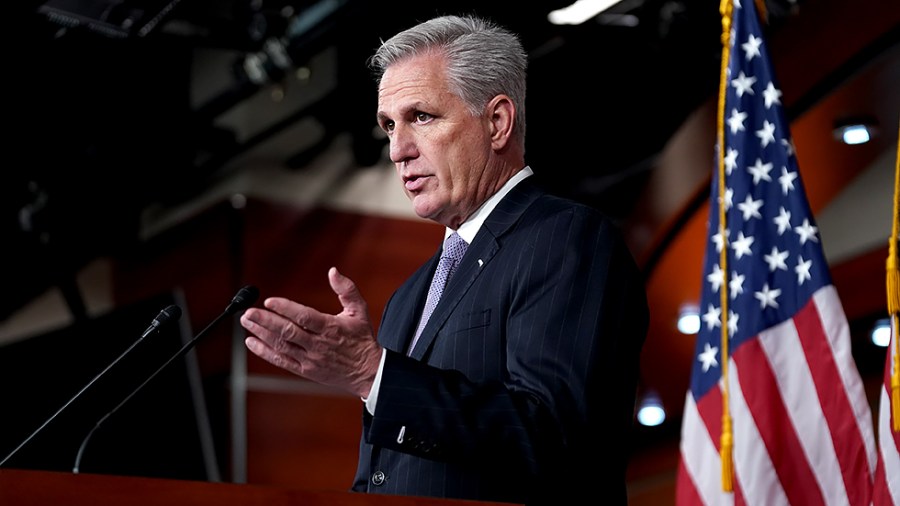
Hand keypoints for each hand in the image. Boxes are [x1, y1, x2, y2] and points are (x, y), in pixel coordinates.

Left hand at [240, 267, 382, 398]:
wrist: (368, 372)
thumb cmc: (362, 339)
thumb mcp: (359, 311)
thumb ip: (346, 289)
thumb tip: (333, 271)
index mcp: (331, 328)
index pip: (304, 317)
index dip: (285, 309)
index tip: (269, 301)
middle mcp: (318, 344)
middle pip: (288, 332)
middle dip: (265, 321)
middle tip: (248, 312)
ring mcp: (310, 359)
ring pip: (281, 345)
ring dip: (261, 334)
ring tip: (247, 322)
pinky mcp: (305, 370)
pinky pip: (281, 360)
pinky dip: (264, 352)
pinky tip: (252, 342)